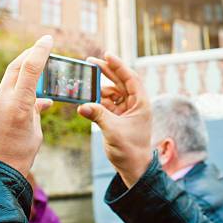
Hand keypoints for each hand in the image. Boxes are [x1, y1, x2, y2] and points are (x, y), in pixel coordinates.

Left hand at [0, 35, 53, 176]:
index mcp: (19, 107)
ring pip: (1, 93)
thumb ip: (36, 113)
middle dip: (27, 59)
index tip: (47, 39)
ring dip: (11, 98)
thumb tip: (42, 101)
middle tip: (37, 52)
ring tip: (14, 123)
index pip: (31, 69)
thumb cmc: (15, 161)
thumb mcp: (34, 137)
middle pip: (14, 70)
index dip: (40, 51)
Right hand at [77, 53, 151, 187]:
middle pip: (120, 82)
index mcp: (141, 103)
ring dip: (99, 87)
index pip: (130, 78)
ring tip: (84, 83)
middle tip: (90, 61)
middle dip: (106, 71)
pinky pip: (107, 103)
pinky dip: (97, 100)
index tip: (107, 54)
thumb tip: (81, 106)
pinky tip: (86, 98)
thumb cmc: (130, 150)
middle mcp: (135, 104)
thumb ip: (98, 116)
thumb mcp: (113, 132)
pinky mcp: (118, 117)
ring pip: (112, 92)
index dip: (119, 66)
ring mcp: (126, 110)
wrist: (133, 167)